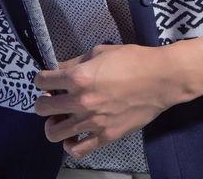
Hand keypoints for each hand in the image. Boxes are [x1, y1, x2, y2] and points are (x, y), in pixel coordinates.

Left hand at [33, 43, 177, 158]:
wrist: (160, 79)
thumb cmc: (132, 59)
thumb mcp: (101, 51)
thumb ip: (76, 62)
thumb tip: (60, 69)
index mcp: (78, 77)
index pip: (42, 81)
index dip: (42, 79)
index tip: (46, 79)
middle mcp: (80, 101)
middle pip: (42, 108)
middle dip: (43, 101)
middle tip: (53, 97)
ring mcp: (92, 122)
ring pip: (53, 133)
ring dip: (53, 123)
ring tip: (61, 117)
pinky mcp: (105, 137)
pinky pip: (77, 150)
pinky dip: (70, 145)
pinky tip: (74, 135)